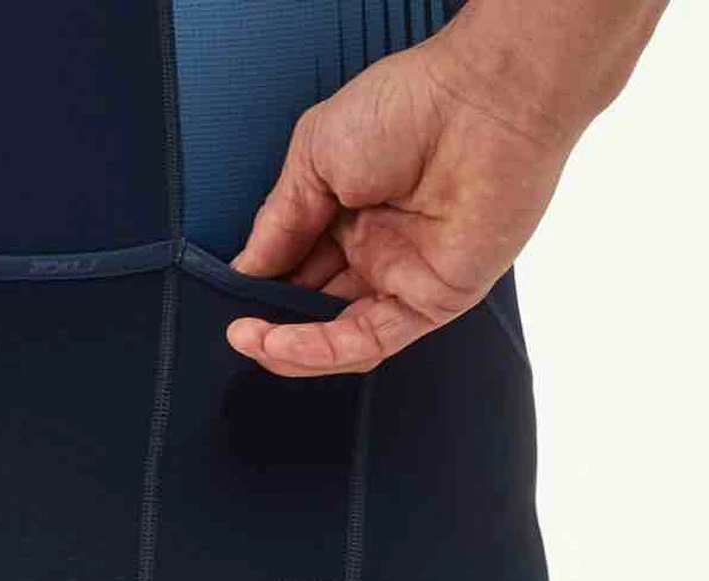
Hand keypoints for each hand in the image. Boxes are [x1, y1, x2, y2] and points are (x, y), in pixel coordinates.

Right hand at [224, 23, 584, 377]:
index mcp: (348, 215)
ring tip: (250, 340)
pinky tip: (282, 344)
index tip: (228, 299)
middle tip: (236, 327)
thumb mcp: (315, 157)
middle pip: (314, 311)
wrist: (481, 104)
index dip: (261, 291)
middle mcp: (376, 254)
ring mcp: (402, 282)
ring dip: (290, 350)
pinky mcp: (431, 304)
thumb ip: (280, 220)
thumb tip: (247, 269)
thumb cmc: (409, 107)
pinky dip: (321, 349)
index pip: (295, 271)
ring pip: (338, 339)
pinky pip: (369, 340)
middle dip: (270, 326)